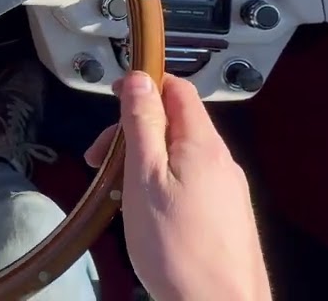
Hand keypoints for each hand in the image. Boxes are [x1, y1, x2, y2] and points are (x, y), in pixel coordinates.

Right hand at [85, 72, 269, 300]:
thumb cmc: (176, 247)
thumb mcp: (144, 178)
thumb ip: (142, 125)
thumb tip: (139, 79)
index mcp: (202, 143)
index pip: (178, 88)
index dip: (144, 86)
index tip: (112, 99)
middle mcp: (222, 161)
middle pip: (176, 124)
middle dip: (135, 132)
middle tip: (99, 161)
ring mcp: (228, 190)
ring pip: (181, 156)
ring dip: (146, 161)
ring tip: (118, 192)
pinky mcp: (227, 216)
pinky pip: (191, 183)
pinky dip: (163, 185)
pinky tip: (145, 213)